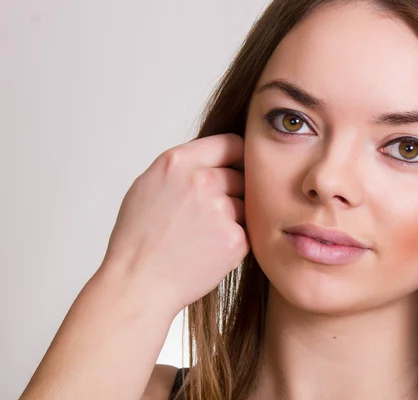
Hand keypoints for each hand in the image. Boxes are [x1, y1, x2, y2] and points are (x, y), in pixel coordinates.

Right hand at [100, 133, 248, 312]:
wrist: (139, 283)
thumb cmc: (139, 238)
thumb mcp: (149, 186)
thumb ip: (184, 167)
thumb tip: (214, 159)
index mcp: (179, 162)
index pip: (230, 143)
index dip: (238, 156)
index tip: (238, 167)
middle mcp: (202, 181)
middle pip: (241, 175)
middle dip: (233, 191)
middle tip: (210, 213)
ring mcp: (221, 210)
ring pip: (247, 204)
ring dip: (235, 217)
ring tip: (205, 235)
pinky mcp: (235, 238)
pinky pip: (248, 231)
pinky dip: (235, 240)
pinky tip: (210, 250)